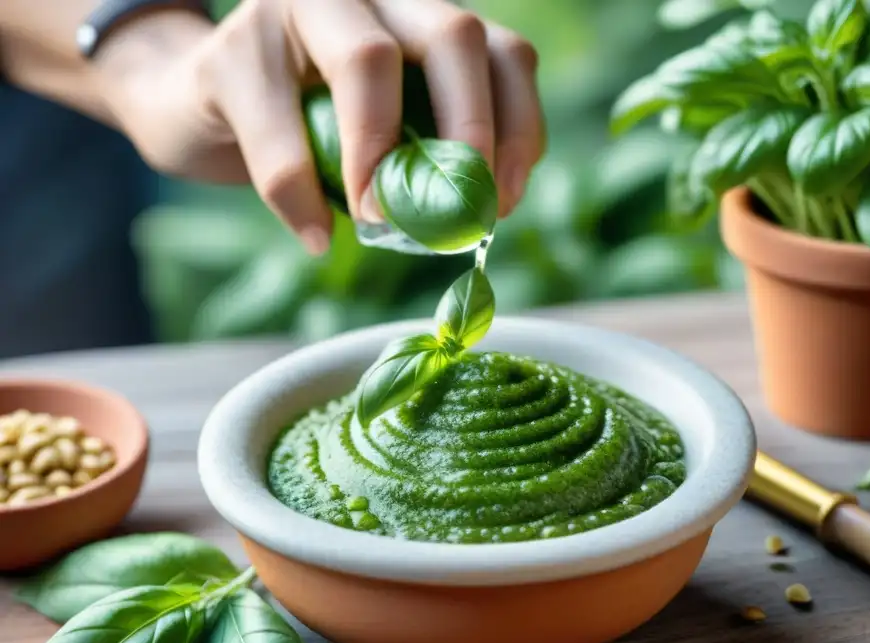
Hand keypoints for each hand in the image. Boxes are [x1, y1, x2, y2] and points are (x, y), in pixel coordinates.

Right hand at [99, 0, 544, 254]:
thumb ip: (424, 155)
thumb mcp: (379, 137)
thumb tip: (475, 218)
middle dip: (470, 130)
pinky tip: (316, 236)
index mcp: (419, 18)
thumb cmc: (303, 130)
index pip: (501, 53)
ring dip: (383, 157)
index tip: (506, 199)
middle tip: (462, 209)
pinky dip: (300, 196)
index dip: (518, 127)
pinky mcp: (231, 52)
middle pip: (453, 36)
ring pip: (367, 59)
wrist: (193, 108)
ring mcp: (296, 8)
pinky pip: (279, 130)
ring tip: (381, 222)